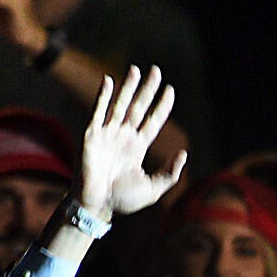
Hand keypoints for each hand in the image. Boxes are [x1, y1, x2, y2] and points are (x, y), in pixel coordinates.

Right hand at [78, 67, 186, 218]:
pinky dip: (103, 96)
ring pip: (121, 105)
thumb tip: (183, 154)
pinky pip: (98, 112)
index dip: (162, 106)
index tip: (170, 90)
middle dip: (148, 89)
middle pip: (139, 108)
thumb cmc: (123, 201)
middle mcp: (124, 137)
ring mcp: (108, 134)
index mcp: (138, 147)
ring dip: (128, 87)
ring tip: (136, 69)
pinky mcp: (92, 135)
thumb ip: (169, 173)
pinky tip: (109, 80)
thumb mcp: (154, 188)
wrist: (97, 207)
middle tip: (156, 70)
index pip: (153, 121)